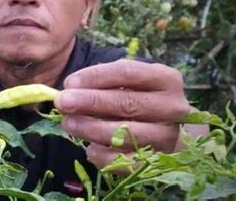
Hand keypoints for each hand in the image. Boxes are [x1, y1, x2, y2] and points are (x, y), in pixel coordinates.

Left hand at [54, 59, 191, 168]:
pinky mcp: (160, 163)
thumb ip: (102, 82)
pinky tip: (89, 148)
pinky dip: (103, 155)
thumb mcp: (128, 83)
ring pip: (125, 134)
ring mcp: (169, 136)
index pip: (127, 72)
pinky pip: (126, 161)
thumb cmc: (141, 99)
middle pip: (127, 103)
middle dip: (89, 102)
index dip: (95, 76)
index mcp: (165, 79)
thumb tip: (69, 89)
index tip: (69, 82)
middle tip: (62, 102)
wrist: (173, 132)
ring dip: (90, 129)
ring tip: (68, 124)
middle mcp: (173, 107)